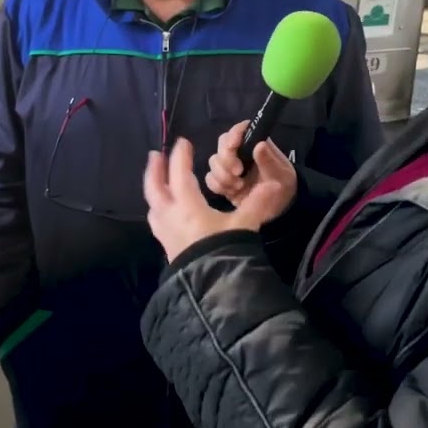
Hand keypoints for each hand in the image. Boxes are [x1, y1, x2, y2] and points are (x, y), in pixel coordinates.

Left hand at [144, 136, 294, 261]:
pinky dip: (157, 207)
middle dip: (156, 169)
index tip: (183, 142)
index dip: (181, 156)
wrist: (210, 286)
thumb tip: (275, 186)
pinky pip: (156, 219)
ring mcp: (164, 231)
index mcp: (187, 205)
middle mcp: (170, 214)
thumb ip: (257, 204)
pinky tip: (162, 210)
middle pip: (156, 186)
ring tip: (156, 179)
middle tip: (156, 154)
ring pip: (153, 203)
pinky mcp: (165, 245)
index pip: (181, 173)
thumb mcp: (243, 226)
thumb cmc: (224, 250)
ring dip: (153, 187)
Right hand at [206, 120, 297, 211]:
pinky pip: (210, 179)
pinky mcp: (223, 181)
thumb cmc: (282, 184)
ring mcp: (229, 166)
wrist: (278, 207)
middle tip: (238, 172)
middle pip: (222, 144)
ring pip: (214, 161)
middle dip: (226, 158)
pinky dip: (217, 185)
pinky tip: (231, 192)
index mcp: (255, 144)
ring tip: (239, 186)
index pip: (240, 130)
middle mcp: (239, 152)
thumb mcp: (281, 174)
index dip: (234, 134)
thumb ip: (269, 161)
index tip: (233, 145)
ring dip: (222, 174)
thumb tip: (259, 144)